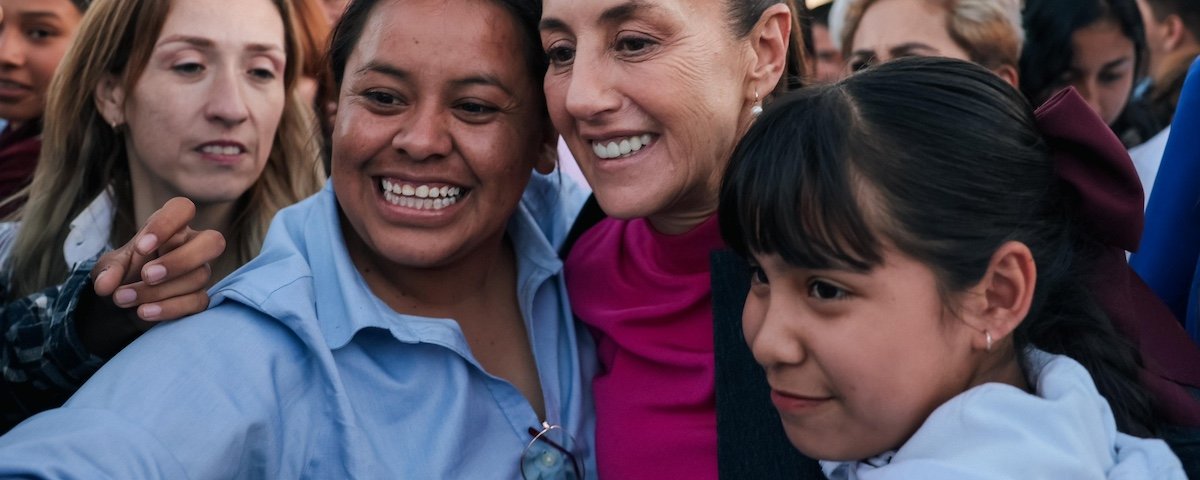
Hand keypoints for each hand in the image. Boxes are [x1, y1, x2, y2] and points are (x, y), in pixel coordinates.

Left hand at [91, 197, 225, 323]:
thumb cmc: (122, 274)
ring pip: (198, 277)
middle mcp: (192, 246)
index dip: (167, 224)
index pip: (183, 209)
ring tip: (123, 298)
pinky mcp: (199, 297)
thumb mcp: (108, 268)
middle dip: (181, 261)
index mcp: (171, 227)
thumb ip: (108, 271)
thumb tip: (106, 285)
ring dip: (159, 291)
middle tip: (147, 275)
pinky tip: (144, 311)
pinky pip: (198, 301)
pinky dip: (169, 308)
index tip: (141, 247)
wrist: (125, 303)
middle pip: (213, 242)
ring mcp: (199, 272)